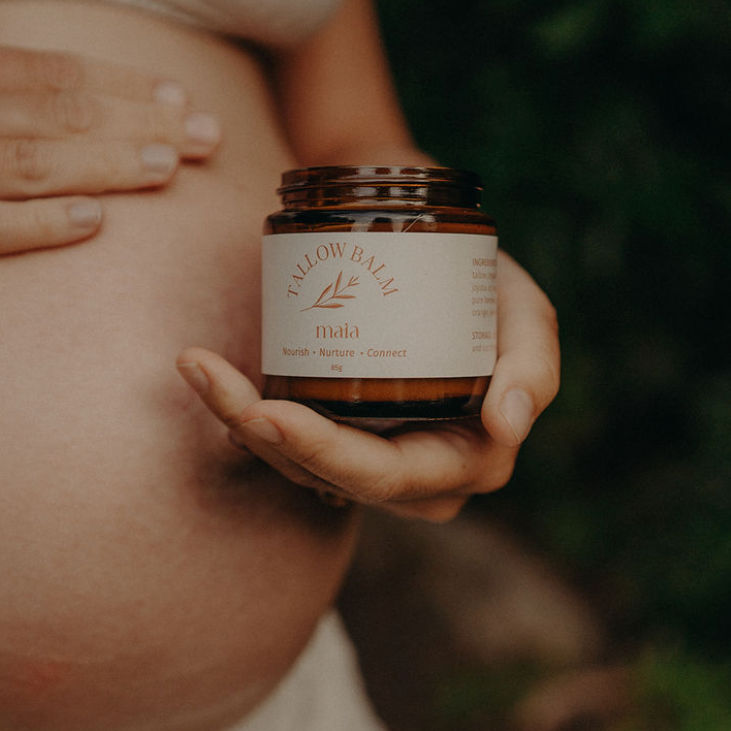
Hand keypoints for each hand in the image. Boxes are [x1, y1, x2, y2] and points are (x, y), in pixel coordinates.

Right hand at [0, 0, 219, 285]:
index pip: (38, 72)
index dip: (113, 86)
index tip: (172, 96)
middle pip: (52, 117)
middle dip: (138, 126)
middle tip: (208, 139)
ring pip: (26, 168)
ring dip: (108, 168)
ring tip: (173, 170)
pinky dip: (31, 225)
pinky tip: (88, 224)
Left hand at [176, 252, 558, 520]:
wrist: (440, 251)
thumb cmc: (485, 284)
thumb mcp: (526, 312)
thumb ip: (533, 364)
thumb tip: (507, 425)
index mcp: (468, 461)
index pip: (386, 476)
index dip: (324, 453)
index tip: (269, 412)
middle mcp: (414, 479)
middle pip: (326, 476)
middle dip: (263, 437)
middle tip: (209, 381)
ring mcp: (368, 460)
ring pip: (292, 464)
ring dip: (235, 419)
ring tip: (196, 366)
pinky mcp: (332, 435)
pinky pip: (280, 442)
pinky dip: (238, 409)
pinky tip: (204, 375)